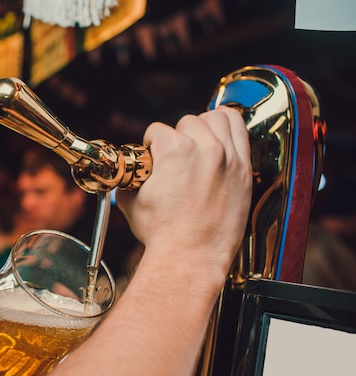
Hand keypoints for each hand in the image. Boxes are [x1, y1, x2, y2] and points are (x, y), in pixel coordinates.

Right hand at [116, 107, 251, 279]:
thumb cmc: (163, 233)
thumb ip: (131, 178)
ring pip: (217, 118)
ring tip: (198, 142)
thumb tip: (131, 173)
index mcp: (174, 150)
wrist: (191, 257)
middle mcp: (204, 147)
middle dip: (177, 136)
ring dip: (204, 127)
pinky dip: (229, 129)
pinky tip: (221, 137)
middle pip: (187, 122)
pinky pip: (240, 131)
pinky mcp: (243, 169)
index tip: (154, 156)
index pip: (158, 130)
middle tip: (175, 155)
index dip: (151, 144)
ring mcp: (228, 157)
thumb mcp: (132, 201)